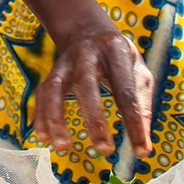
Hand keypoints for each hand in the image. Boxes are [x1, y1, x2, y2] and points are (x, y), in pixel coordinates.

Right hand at [34, 23, 152, 160]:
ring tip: (62, 147)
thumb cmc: (119, 58)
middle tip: (105, 150)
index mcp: (115, 51)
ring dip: (55, 118)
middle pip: (86, 84)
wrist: (88, 31)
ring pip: (54, 88)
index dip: (134, 122)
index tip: (142, 152)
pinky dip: (41, 116)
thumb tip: (142, 145)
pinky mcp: (51, 73)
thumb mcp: (138, 70)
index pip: (126, 90)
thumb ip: (142, 103)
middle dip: (94, 119)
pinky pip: (42, 94)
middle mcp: (86, 54)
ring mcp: (65, 62)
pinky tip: (44, 138)